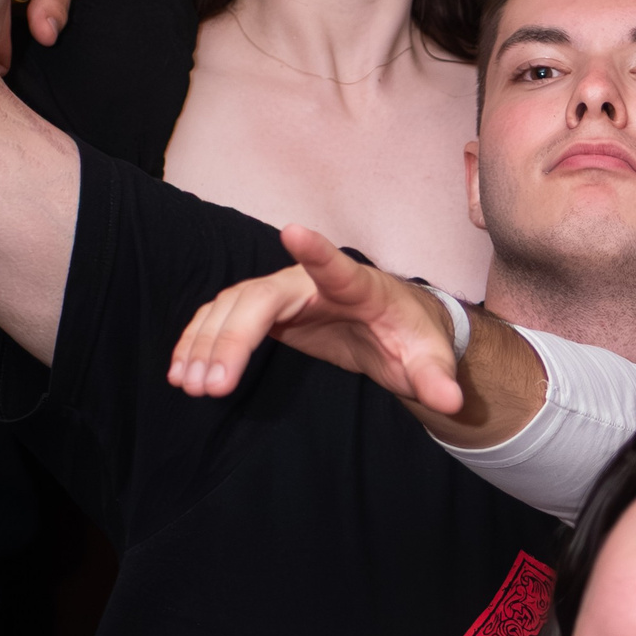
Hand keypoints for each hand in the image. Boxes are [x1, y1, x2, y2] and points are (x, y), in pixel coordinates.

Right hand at [167, 226, 465, 416]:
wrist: (396, 327)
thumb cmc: (414, 335)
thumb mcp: (430, 358)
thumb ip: (437, 378)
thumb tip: (452, 404)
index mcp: (357, 286)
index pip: (336, 266)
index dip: (316, 251)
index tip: (294, 232)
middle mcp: (310, 281)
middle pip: (261, 299)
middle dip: (232, 339)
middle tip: (212, 386)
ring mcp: (282, 292)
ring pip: (232, 309)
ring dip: (206, 345)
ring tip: (190, 386)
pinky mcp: (266, 310)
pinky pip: (222, 320)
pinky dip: (201, 343)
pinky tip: (182, 373)